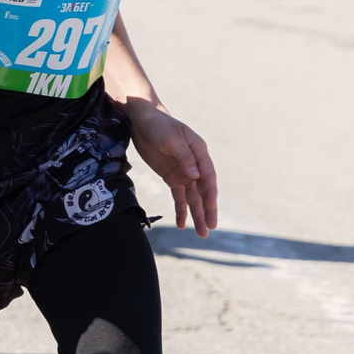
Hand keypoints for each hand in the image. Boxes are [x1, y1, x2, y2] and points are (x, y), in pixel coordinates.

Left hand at [124, 100, 217, 235]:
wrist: (142, 120)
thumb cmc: (159, 125)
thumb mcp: (171, 138)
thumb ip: (184, 156)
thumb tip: (196, 175)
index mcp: (199, 152)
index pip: (208, 175)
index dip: (210, 191)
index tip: (210, 206)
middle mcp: (195, 164)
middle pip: (203, 190)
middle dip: (207, 209)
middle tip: (211, 228)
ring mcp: (183, 172)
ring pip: (193, 197)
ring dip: (196, 214)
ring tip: (201, 233)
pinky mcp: (171, 177)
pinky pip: (179, 196)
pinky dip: (181, 209)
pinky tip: (182, 224)